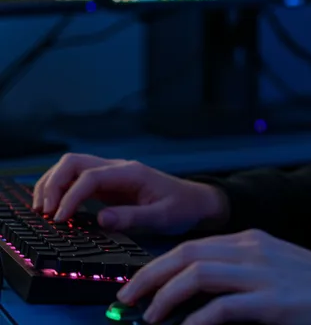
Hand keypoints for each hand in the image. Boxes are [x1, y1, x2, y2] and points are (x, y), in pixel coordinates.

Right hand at [31, 153, 229, 233]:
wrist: (195, 201)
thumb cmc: (181, 208)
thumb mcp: (162, 217)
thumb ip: (133, 218)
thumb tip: (101, 219)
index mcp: (131, 172)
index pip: (90, 176)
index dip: (70, 197)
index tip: (59, 220)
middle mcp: (118, 168)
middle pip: (74, 162)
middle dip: (53, 183)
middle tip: (44, 213)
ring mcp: (111, 175)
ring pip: (71, 167)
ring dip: (52, 184)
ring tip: (43, 211)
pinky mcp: (107, 186)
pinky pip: (77, 180)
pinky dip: (60, 190)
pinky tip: (54, 208)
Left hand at [116, 229, 310, 324]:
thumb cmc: (308, 284)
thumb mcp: (270, 265)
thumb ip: (237, 269)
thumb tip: (194, 286)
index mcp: (249, 239)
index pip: (192, 245)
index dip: (158, 265)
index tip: (136, 285)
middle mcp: (251, 249)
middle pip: (187, 254)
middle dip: (149, 276)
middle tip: (125, 299)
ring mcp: (260, 273)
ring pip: (197, 275)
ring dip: (165, 298)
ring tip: (149, 318)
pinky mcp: (270, 301)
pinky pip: (221, 308)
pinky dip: (195, 321)